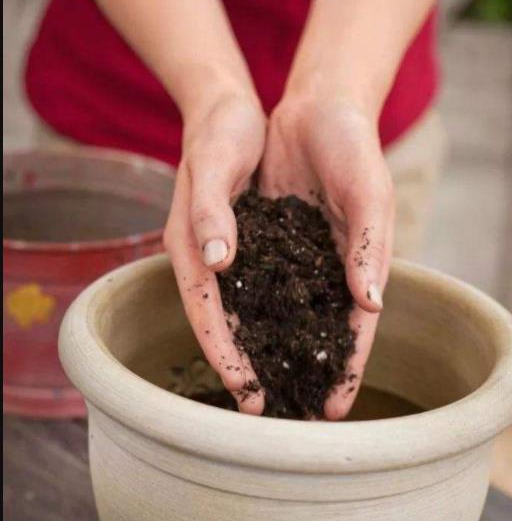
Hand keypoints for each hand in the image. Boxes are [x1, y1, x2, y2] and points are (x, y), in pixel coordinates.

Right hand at [163, 93, 265, 413]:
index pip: (206, 310)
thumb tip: (218, 264)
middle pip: (228, 324)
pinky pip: (274, 289)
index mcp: (193, 246)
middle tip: (269, 411)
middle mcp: (213, 259)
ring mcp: (237, 256)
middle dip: (247, 367)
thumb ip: (210, 213)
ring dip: (271, 350)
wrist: (230, 109)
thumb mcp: (212, 163)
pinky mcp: (260, 247)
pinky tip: (310, 337)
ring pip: (253, 314)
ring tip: (297, 388)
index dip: (223, 352)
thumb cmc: (219, 132)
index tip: (245, 389)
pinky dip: (288, 316)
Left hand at [259, 97, 394, 419]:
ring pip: (279, 314)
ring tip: (254, 391)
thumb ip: (370, 246)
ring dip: (269, 351)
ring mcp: (292, 258)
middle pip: (313, 332)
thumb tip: (369, 305)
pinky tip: (229, 337)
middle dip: (303, 374)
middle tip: (286, 416)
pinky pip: (252, 281)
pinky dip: (244, 309)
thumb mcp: (369, 193)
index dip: (346, 369)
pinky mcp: (264, 240)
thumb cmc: (354, 150)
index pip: (353, 329)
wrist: (317, 110)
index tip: (335, 411)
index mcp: (357, 266)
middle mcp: (324, 270)